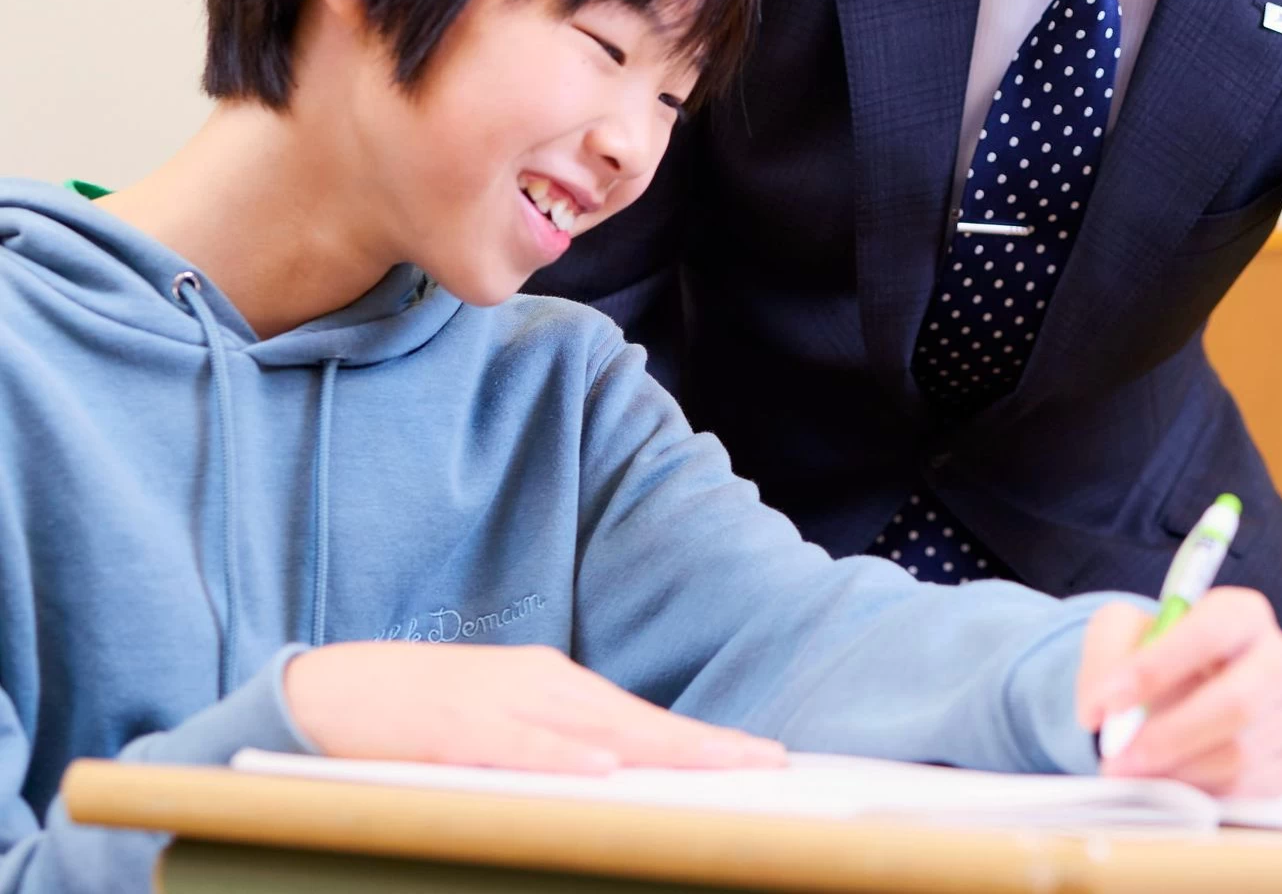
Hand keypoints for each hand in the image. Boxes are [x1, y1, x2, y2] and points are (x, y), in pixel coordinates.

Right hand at [285, 643, 785, 773]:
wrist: (326, 690)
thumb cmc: (419, 720)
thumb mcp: (500, 731)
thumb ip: (554, 750)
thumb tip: (617, 782)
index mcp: (554, 688)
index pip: (644, 719)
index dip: (703, 740)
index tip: (764, 757)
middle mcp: (539, 686)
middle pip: (637, 721)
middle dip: (704, 745)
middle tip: (767, 762)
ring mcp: (497, 703)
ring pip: (594, 729)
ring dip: (658, 748)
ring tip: (716, 766)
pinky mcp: (452, 726)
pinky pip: (516, 745)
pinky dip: (560, 755)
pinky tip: (602, 768)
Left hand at [1075, 588, 1281, 796]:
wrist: (1178, 694)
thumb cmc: (1153, 657)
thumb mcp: (1121, 634)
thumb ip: (1107, 659)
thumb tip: (1100, 708)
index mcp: (1243, 614)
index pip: (1211, 632)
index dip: (1158, 668)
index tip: (1109, 702)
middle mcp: (1280, 659)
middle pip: (1238, 702)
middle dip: (1169, 736)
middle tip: (1117, 757)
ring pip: (1239, 753)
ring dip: (1175, 770)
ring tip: (1131, 772)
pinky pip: (1246, 788)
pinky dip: (1198, 791)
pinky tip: (1167, 781)